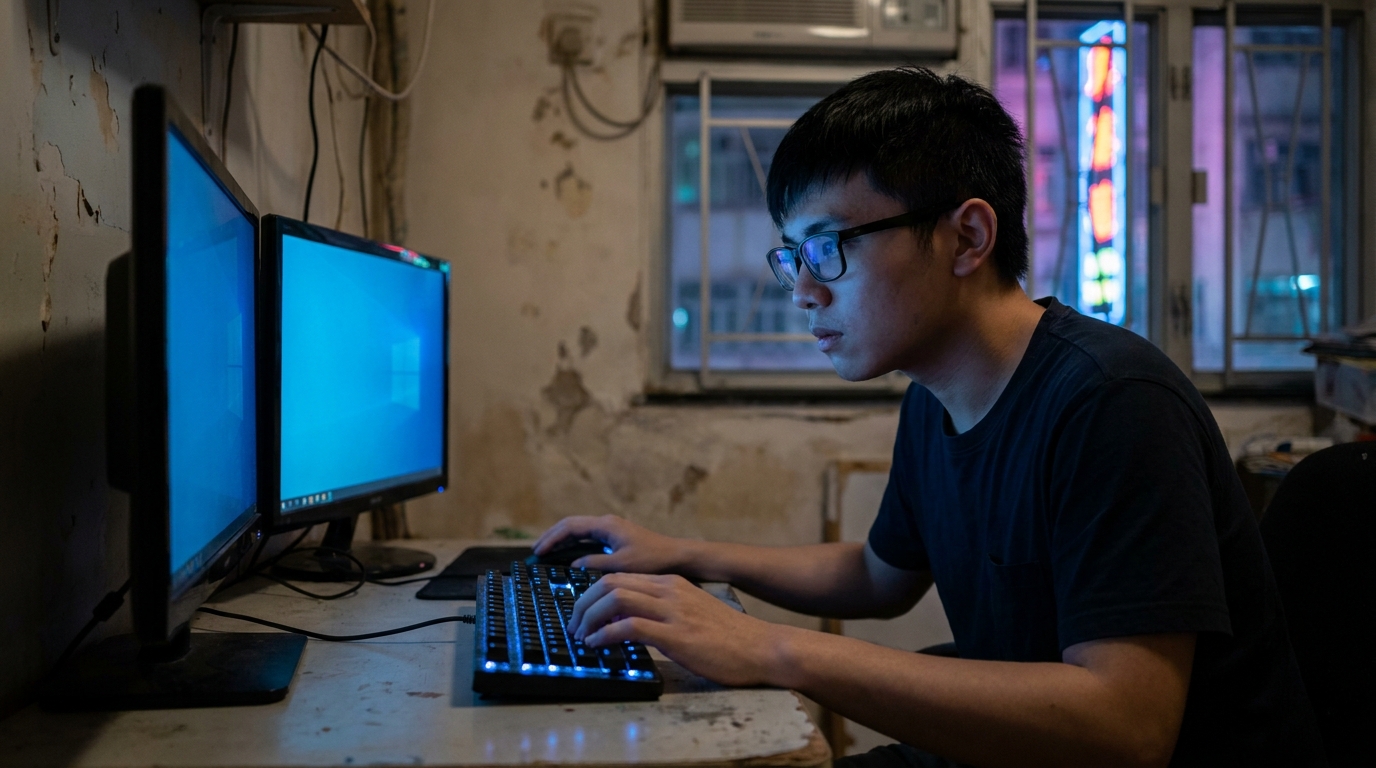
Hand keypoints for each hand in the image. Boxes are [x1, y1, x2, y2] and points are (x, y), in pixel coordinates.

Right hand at [533, 515, 689, 573]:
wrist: (677, 556)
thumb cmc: (653, 559)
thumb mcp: (622, 565)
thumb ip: (596, 564)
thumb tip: (573, 566)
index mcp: (606, 525)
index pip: (570, 527)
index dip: (552, 538)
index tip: (538, 551)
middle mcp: (606, 523)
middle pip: (571, 525)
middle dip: (552, 537)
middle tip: (536, 552)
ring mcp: (611, 530)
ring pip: (579, 531)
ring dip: (562, 540)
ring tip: (546, 554)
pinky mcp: (615, 538)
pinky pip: (587, 538)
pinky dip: (573, 545)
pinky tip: (568, 557)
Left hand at [568, 572, 784, 686]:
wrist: (763, 648)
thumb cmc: (730, 639)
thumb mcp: (693, 615)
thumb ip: (665, 614)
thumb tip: (633, 626)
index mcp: (672, 584)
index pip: (620, 577)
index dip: (592, 593)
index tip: (581, 613)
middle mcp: (669, 590)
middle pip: (610, 583)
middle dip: (582, 603)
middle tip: (573, 626)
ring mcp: (672, 611)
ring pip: (614, 598)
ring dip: (588, 618)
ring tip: (580, 636)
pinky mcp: (675, 634)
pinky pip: (628, 626)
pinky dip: (605, 635)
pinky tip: (597, 646)